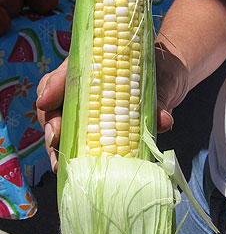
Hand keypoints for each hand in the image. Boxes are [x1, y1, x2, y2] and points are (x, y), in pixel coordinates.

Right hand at [36, 41, 189, 170]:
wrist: (170, 82)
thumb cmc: (163, 72)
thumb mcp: (163, 81)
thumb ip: (160, 99)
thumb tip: (163, 120)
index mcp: (95, 65)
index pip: (67, 72)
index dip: (53, 86)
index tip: (46, 102)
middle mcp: (85, 86)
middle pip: (55, 100)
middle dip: (51, 121)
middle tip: (55, 139)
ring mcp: (87, 107)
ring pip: (59, 122)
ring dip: (55, 144)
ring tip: (59, 165)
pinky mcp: (95, 127)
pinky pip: (75, 138)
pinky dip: (70, 153)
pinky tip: (69, 169)